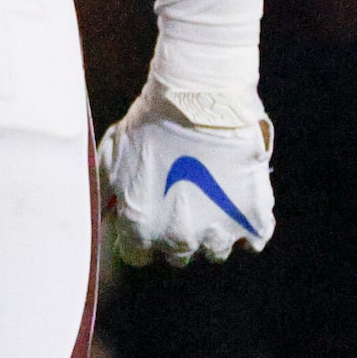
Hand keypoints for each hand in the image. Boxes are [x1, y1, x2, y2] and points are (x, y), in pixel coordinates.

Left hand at [98, 73, 275, 265]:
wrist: (199, 101)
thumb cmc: (150, 124)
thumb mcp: (111, 156)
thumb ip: (104, 193)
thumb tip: (103, 214)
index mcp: (141, 227)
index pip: (137, 256)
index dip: (140, 237)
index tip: (147, 217)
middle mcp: (179, 240)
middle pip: (176, 256)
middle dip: (174, 234)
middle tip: (178, 201)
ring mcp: (220, 233)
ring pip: (214, 252)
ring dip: (210, 231)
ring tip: (207, 199)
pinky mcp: (253, 220)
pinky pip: (252, 241)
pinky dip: (245, 226)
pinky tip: (235, 201)